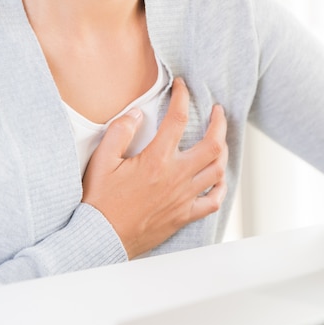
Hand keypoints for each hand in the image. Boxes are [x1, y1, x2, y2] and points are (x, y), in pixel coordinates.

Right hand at [82, 78, 227, 258]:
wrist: (102, 237)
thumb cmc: (100, 201)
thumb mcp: (101, 161)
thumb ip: (120, 132)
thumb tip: (138, 114)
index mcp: (156, 160)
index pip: (178, 119)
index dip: (182, 97)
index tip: (182, 86)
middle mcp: (177, 177)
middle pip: (213, 144)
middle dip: (219, 122)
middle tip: (217, 111)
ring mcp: (184, 197)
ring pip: (218, 170)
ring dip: (223, 151)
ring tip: (219, 140)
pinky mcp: (185, 215)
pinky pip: (213, 201)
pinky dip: (221, 188)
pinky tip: (218, 179)